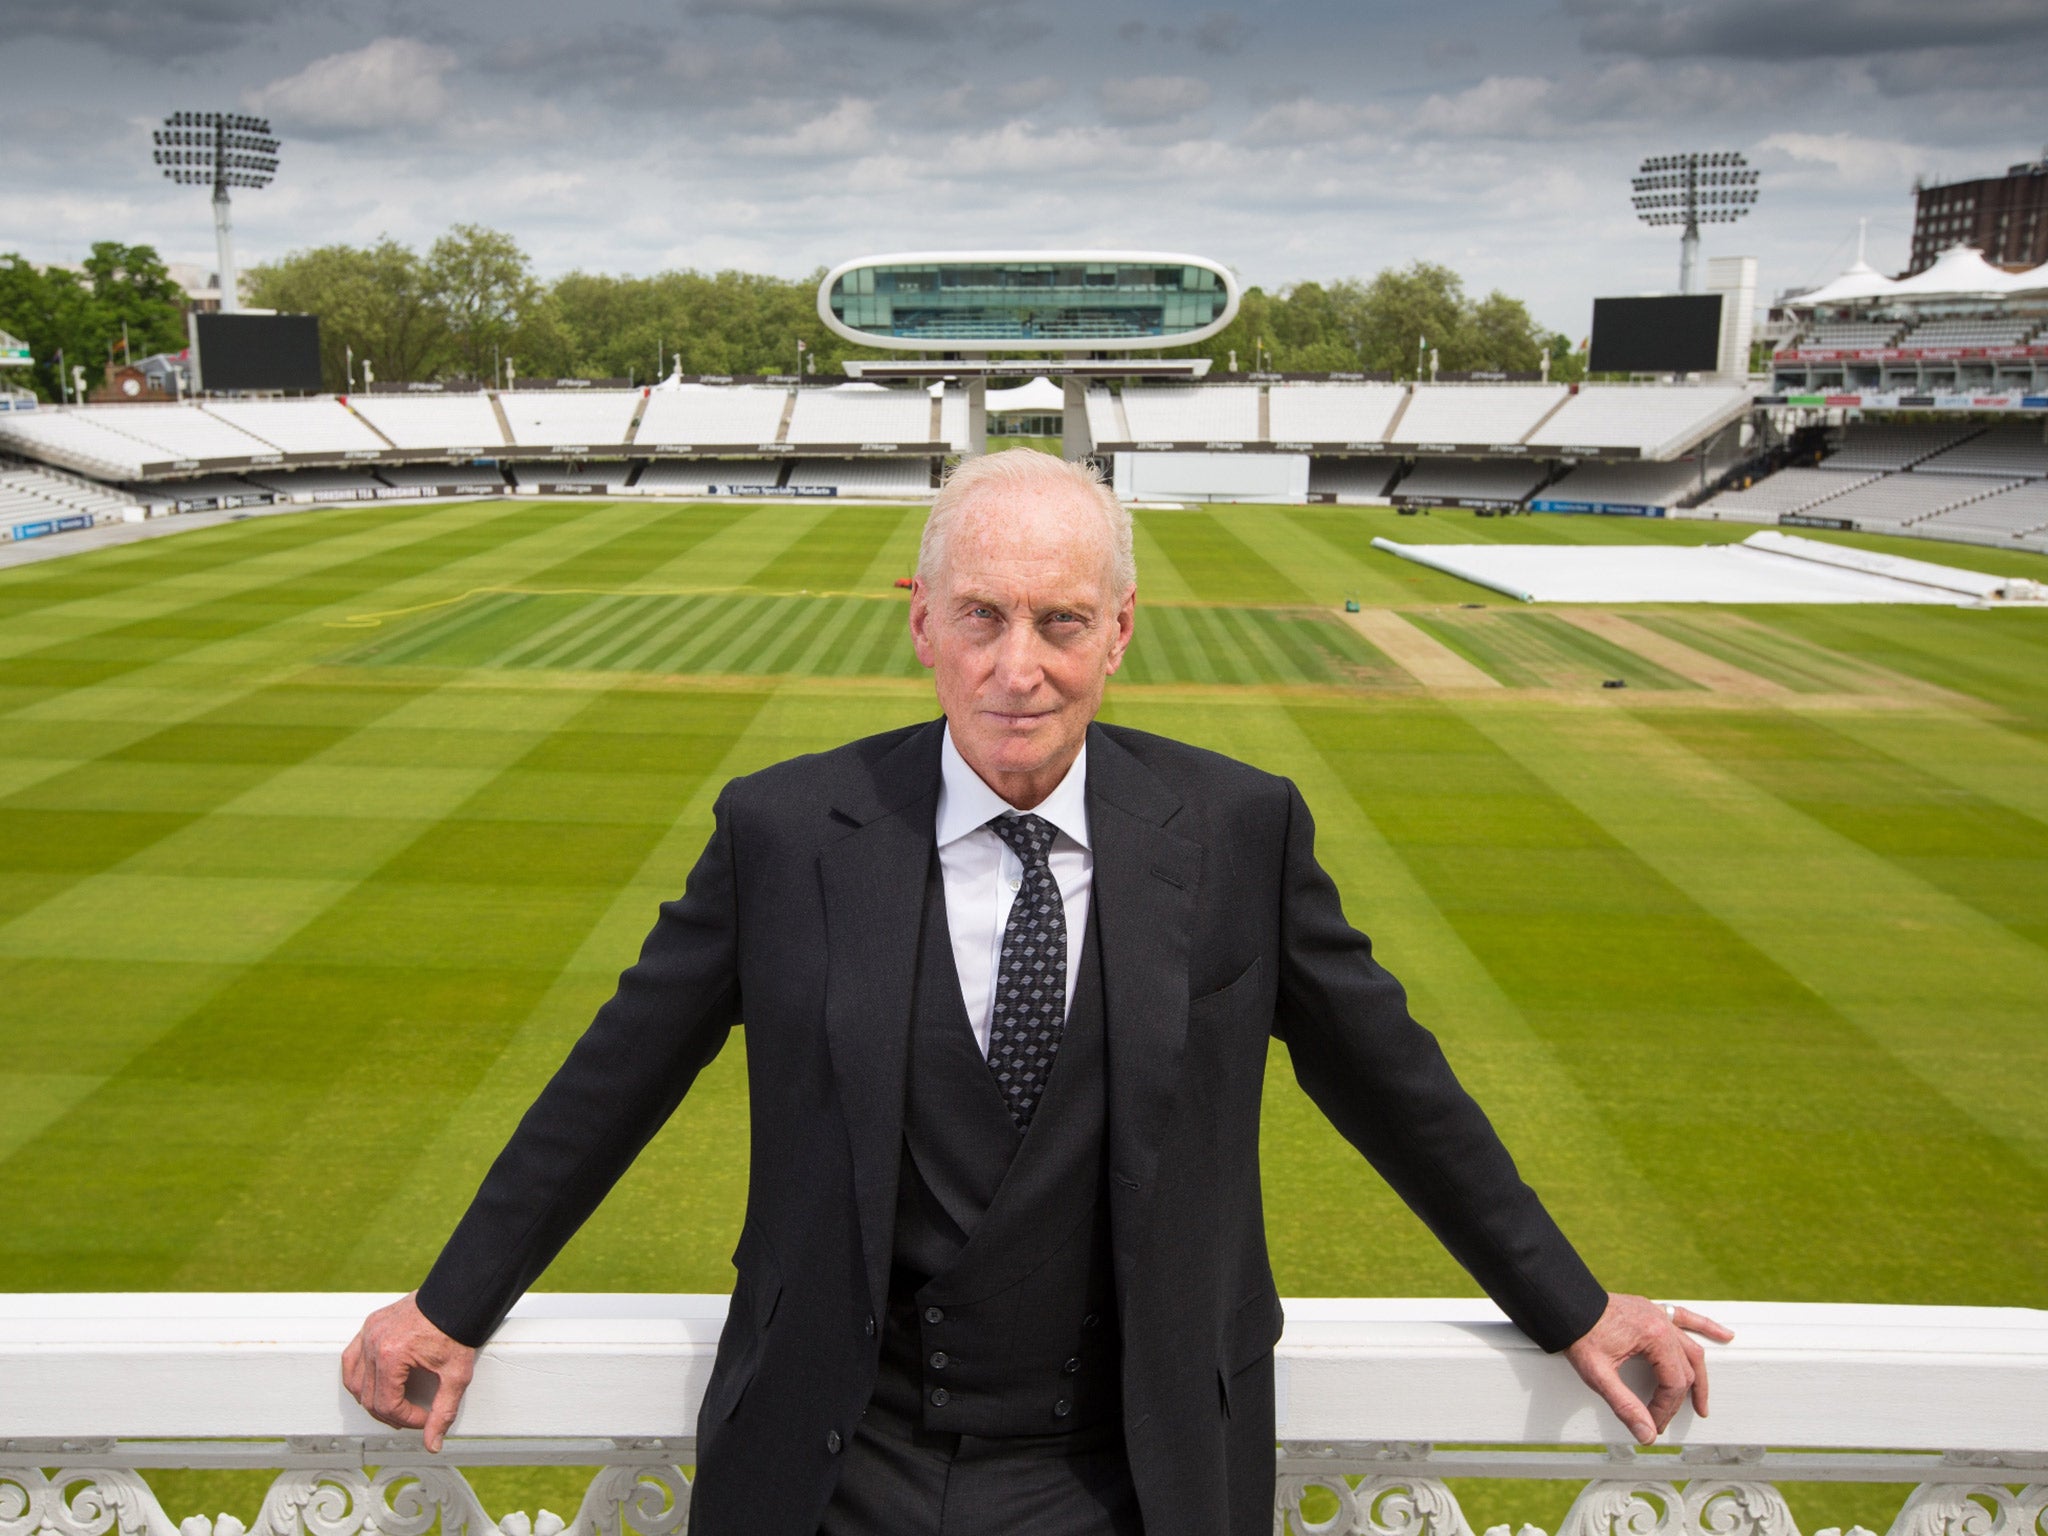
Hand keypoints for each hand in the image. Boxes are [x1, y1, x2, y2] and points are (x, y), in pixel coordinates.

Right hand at [340, 1292, 477, 1451]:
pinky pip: (351, 1359)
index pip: (387, 1405)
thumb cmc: (458, 1330)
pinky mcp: (370, 1325)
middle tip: (412, 1417)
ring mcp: (368, 1333)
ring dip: (371, 1399)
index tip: (424, 1419)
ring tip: (395, 1406)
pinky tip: (374, 1385)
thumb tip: (433, 1445)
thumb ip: (444, 1411)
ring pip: (354, 1381)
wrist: (457, 1296)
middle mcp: (373, 1344)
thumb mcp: (456, 1375)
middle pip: (369, 1397)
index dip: (406, 1420)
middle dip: (391, 1413)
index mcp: (392, 1356)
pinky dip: (358, 1377)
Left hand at [1564, 1294, 1732, 1444]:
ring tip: (1702, 1403)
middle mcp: (1662, 1322)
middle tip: (1664, 1422)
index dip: (1665, 1408)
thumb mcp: (1598, 1375)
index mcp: (1654, 1337)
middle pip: (1684, 1369)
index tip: (1652, 1424)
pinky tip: (1724, 1336)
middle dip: (1676, 1400)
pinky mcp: (1651, 1310)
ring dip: (1699, 1375)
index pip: (1674, 1383)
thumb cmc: (1578, 1335)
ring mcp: (1658, 1314)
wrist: (1563, 1302)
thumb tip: (1646, 1434)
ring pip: (1691, 1347)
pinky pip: (1685, 1317)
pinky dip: (1705, 1327)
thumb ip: (1624, 1405)